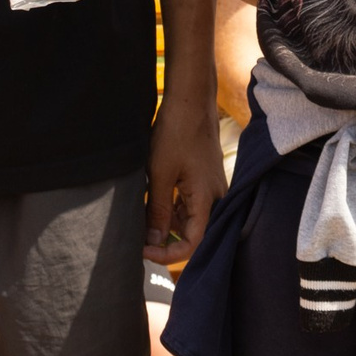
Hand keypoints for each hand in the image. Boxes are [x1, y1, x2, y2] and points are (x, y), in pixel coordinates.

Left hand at [145, 90, 224, 263]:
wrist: (191, 100)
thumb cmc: (176, 133)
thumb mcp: (160, 174)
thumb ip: (156, 211)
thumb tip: (152, 243)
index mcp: (207, 199)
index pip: (193, 244)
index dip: (168, 254)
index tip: (143, 252)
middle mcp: (216, 198)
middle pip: (193, 235)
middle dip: (166, 242)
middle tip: (139, 241)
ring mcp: (212, 189)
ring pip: (190, 220)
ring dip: (167, 224)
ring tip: (141, 219)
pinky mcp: (205, 180)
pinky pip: (191, 205)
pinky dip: (172, 209)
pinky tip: (153, 202)